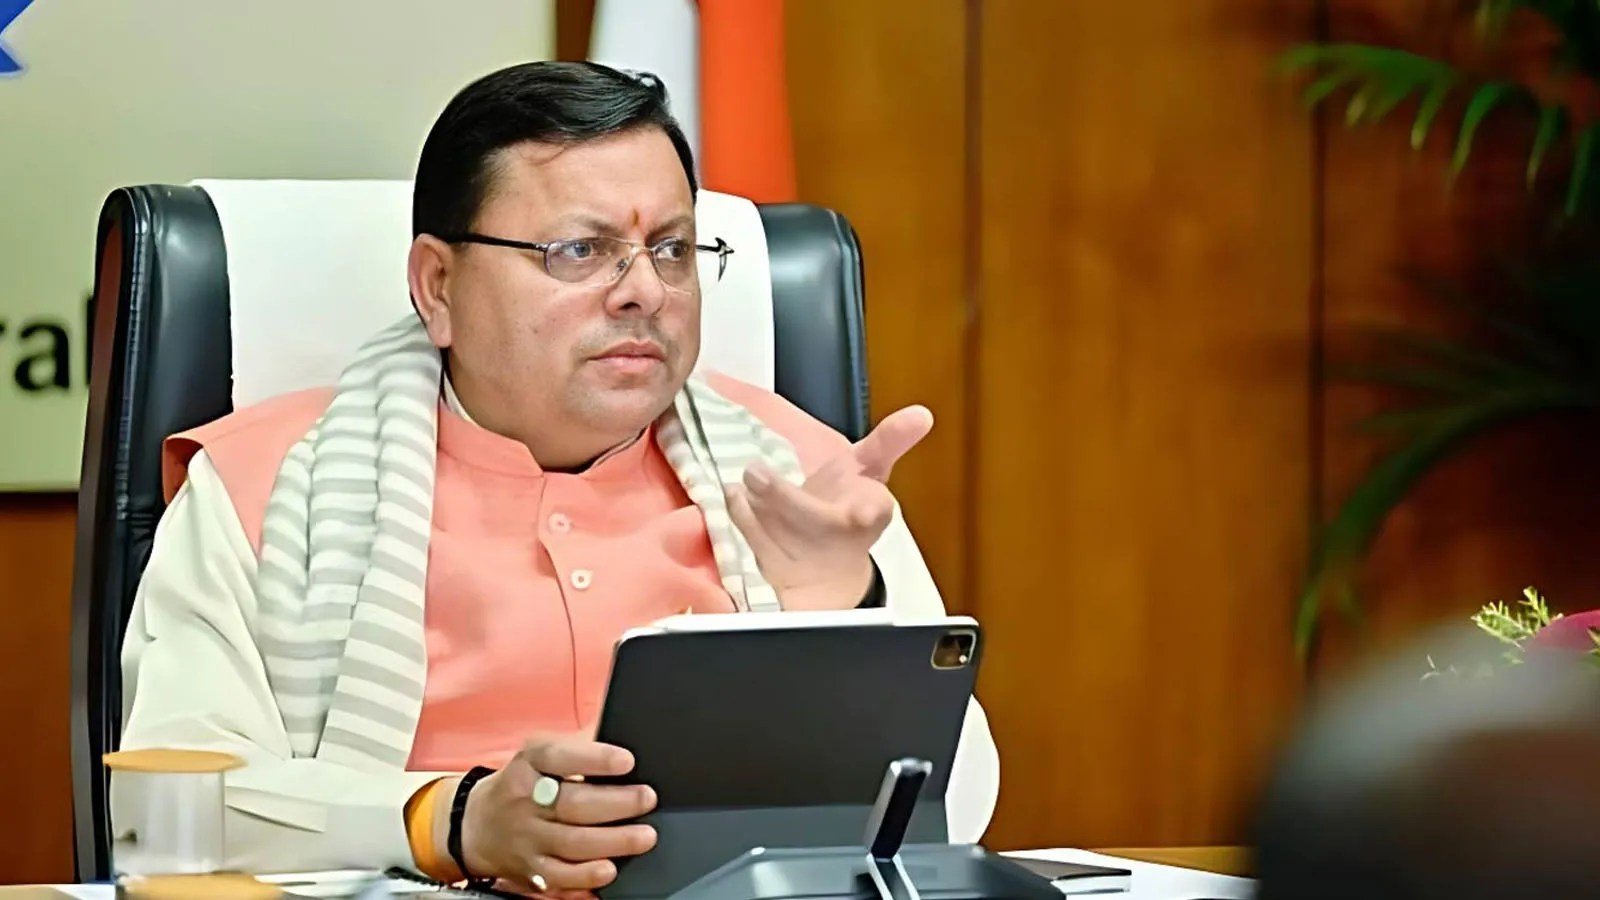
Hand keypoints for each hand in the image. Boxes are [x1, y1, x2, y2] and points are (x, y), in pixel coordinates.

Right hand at [450, 736, 657, 895]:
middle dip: (617, 803)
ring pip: (572, 843)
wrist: (475, 825)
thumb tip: (621, 742)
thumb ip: (576, 748)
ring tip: (645, 836)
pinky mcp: (531, 870)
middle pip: (572, 804)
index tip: (627, 761)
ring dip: (613, 841)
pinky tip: (610, 869)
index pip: (559, 757)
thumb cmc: (521, 783)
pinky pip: (561, 877)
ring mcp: (528, 838)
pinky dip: (587, 876)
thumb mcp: (538, 753)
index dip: (595, 759)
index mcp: (529, 763)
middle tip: (647, 798)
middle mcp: (525, 801)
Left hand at [727, 405, 932, 609]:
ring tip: (741, 482)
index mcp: (870, 514)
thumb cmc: (849, 507)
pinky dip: (741, 517)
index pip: (872, 513)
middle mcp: (838, 538)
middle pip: (814, 521)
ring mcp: (805, 556)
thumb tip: (921, 414)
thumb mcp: (872, 470)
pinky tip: (733, 496)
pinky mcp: (775, 567)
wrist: (829, 568)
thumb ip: (890, 440)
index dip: (866, 513)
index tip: (861, 512)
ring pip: (777, 531)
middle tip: (756, 471)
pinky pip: (753, 541)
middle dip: (783, 497)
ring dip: (756, 507)